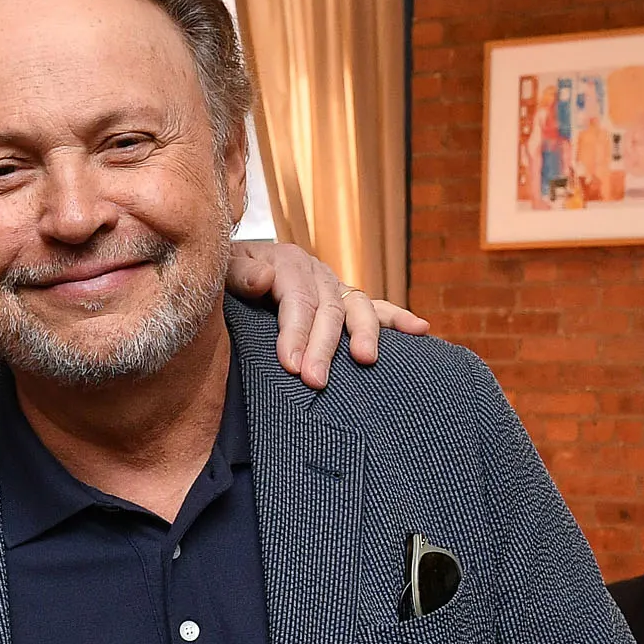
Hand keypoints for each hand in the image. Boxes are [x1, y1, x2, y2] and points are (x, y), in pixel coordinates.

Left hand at [225, 240, 430, 386]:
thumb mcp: (222, 269)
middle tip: (315, 381)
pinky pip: (375, 308)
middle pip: (328, 309)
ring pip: (357, 308)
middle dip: (324, 347)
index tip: (291, 365)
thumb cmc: (225, 277)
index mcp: (287, 262)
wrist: (232, 269)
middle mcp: (316, 272)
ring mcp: (335, 286)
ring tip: (365, 359)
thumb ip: (238, 274)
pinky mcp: (345, 301)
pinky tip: (421, 330)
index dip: (295, 332)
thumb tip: (265, 279)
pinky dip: (398, 319)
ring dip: (364, 334)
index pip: (297, 300)